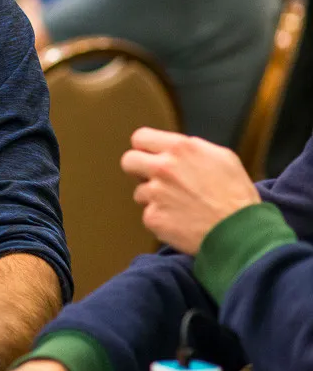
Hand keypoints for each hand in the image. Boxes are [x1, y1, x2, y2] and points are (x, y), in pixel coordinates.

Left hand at [122, 127, 260, 254]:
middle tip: (155, 181)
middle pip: (128, 161)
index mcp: (180, 149)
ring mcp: (155, 194)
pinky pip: (148, 215)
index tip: (150, 156)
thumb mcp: (223, 158)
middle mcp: (163, 168)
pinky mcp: (152, 217)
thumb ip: (193, 148)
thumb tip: (175, 148)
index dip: (145, 148)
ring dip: (154, 199)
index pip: (141, 137)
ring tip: (181, 207)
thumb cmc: (237, 196)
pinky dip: (162, 219)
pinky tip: (182, 222)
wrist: (242, 233)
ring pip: (140, 192)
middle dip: (139, 170)